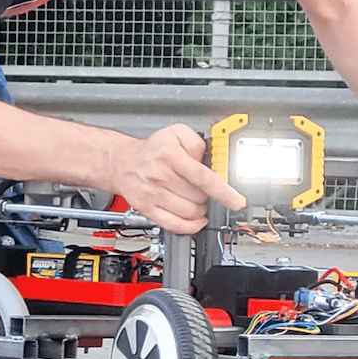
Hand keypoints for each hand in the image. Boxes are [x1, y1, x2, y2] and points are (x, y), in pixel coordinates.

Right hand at [109, 124, 245, 234]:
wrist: (122, 163)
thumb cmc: (151, 150)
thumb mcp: (174, 132)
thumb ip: (196, 141)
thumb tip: (208, 159)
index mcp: (169, 155)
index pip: (201, 177)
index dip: (222, 191)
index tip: (235, 200)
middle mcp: (160, 175)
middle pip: (198, 197)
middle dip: (207, 195)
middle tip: (203, 188)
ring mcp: (153, 194)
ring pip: (190, 212)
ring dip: (200, 209)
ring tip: (197, 200)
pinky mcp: (147, 209)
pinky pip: (175, 225)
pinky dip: (190, 226)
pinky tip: (196, 219)